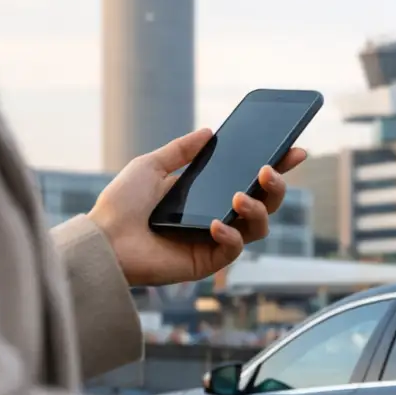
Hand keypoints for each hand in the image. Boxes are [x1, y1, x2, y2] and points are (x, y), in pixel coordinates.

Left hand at [88, 128, 306, 286]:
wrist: (102, 239)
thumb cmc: (121, 205)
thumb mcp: (151, 166)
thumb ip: (180, 150)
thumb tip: (209, 132)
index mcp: (208, 194)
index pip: (250, 179)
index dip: (277, 167)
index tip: (294, 150)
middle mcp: (218, 216)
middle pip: (266, 203)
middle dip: (276, 186)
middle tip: (268, 170)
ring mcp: (215, 240)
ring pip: (259, 227)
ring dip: (258, 209)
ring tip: (240, 197)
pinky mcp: (207, 262)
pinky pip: (234, 250)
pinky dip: (230, 235)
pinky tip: (216, 223)